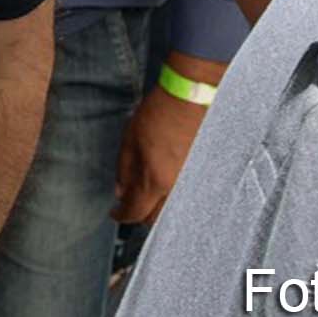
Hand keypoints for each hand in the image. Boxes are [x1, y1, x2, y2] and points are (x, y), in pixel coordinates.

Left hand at [113, 83, 206, 224]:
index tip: (114, 212)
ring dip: (158, 208)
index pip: (136, 212)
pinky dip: (172, 197)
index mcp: (155, 181)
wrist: (190, 98)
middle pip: (156, 218)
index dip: (122, 215)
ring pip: (172, 209)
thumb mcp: (129, 140)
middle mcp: (177, 188)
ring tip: (146, 195)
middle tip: (128, 204)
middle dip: (140, 215)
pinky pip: (185, 195)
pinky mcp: (202, 174)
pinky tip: (165, 186)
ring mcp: (192, 183)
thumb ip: (124, 170)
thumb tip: (121, 191)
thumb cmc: (158, 114)